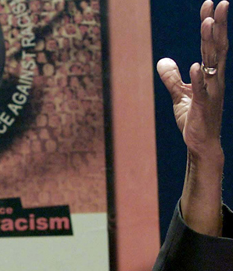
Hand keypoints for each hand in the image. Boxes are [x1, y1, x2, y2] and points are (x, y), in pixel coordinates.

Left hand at [157, 0, 227, 159]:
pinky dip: (199, 79)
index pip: (211, 44)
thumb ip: (172, 77)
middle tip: (221, 3)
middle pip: (217, 47)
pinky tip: (197, 66)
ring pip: (212, 63)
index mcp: (210, 74)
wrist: (200, 143)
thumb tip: (162, 60)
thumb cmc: (194, 119)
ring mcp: (211, 92)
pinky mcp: (203, 106)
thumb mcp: (179, 95)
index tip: (211, 3)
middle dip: (218, 25)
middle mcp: (215, 79)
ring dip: (210, 43)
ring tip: (208, 24)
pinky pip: (202, 91)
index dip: (212, 24)